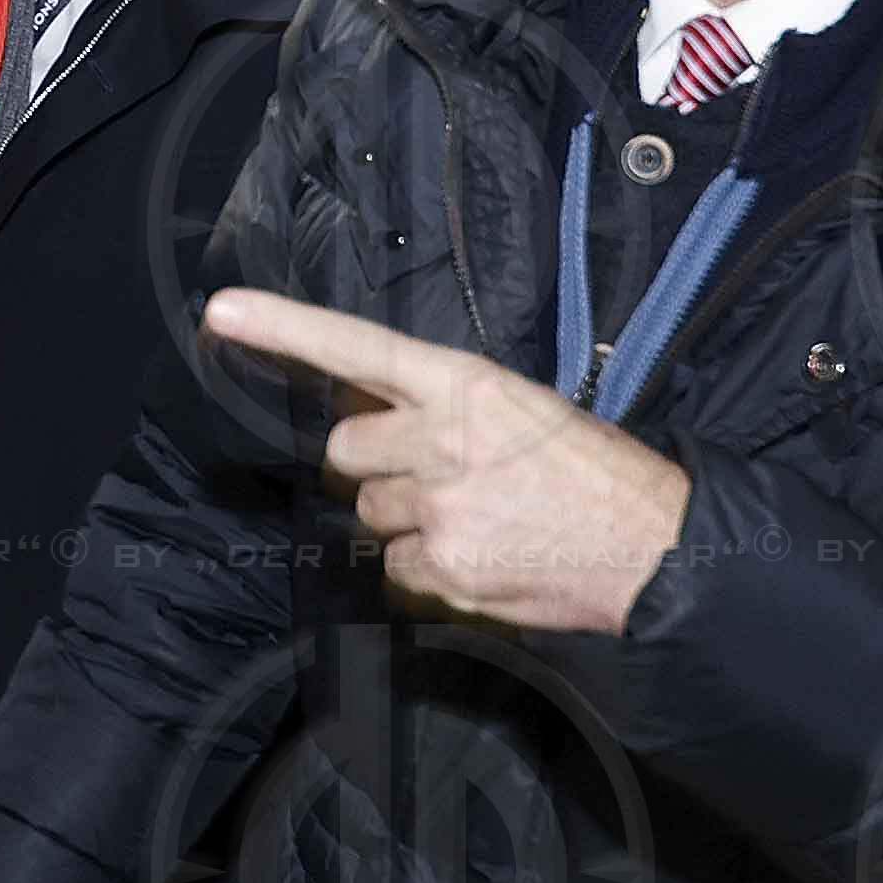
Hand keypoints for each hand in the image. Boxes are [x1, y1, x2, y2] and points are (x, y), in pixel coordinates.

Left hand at [204, 287, 691, 637]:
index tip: (222, 311)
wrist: (660, 548)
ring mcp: (440, 508)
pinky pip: (398, 570)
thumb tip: (378, 410)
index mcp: (465, 385)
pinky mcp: (446, 568)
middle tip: (439, 475)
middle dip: (378, 465)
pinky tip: (481, 557)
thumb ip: (445, 406)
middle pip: (347, 449)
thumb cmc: (597, 473)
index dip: (284, 328)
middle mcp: (441, 440)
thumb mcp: (523, 408)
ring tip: (476, 519)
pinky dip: (429, 569)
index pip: (358, 346)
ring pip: (371, 514)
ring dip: (407, 518)